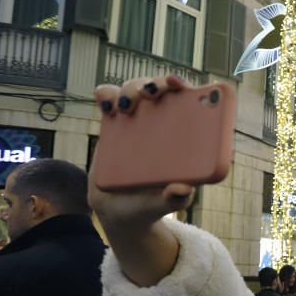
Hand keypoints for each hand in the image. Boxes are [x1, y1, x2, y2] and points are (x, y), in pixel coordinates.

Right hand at [90, 76, 195, 235]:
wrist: (119, 212)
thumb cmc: (151, 205)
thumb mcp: (165, 204)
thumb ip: (175, 199)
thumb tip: (183, 190)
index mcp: (184, 138)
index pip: (190, 103)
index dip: (186, 88)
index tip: (178, 84)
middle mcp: (162, 124)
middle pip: (160, 91)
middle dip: (155, 84)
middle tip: (150, 93)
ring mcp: (137, 122)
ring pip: (135, 91)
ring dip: (131, 88)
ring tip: (125, 104)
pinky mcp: (114, 126)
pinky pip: (109, 102)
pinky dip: (105, 94)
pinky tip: (104, 101)